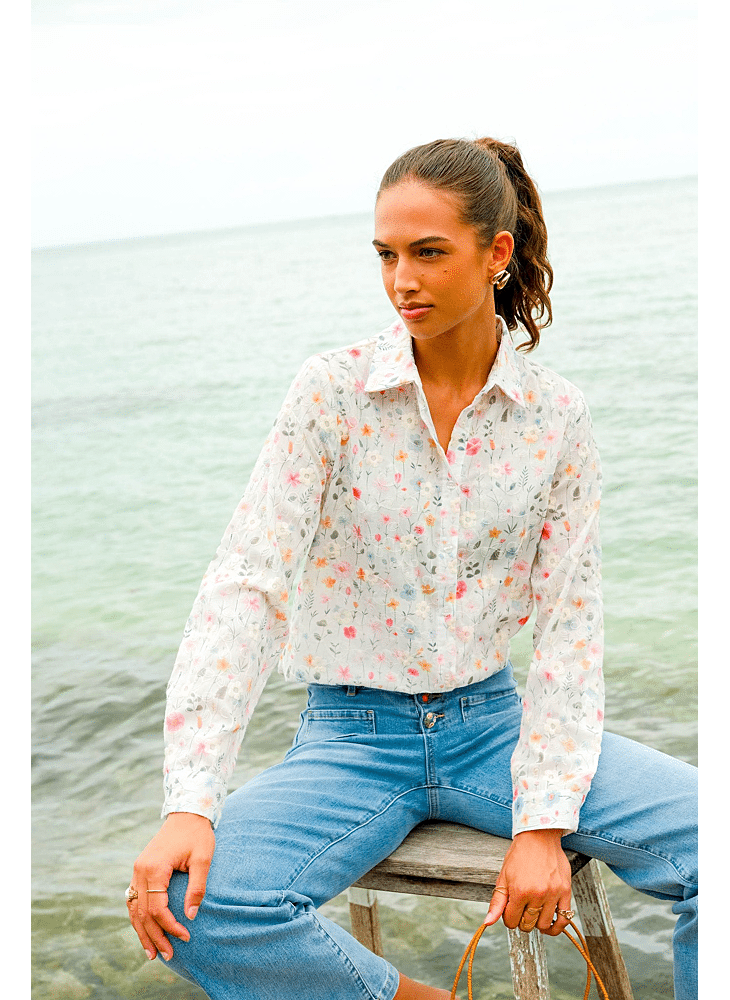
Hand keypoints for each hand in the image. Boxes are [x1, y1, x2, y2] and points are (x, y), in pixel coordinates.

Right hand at [127, 812, 214, 960]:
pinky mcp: (140, 870)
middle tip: (169, 956)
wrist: (187, 814)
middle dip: (155, 937)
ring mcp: (137, 870)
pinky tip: (144, 931)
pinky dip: (138, 918)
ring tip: (152, 954)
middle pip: (143, 913)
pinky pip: (134, 900)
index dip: (170, 926)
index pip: (157, 908)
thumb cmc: (197, 835)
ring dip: (142, 932)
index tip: (186, 936)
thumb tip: (190, 917)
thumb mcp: (203, 859)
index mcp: (154, 867)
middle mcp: (140, 870)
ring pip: (134, 909)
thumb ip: (197, 887)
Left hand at [483, 829, 572, 935]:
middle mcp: (537, 894)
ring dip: (537, 923)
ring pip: (544, 924)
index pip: (511, 921)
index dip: (508, 918)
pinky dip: (558, 927)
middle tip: (521, 910)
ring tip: (534, 913)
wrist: (539, 836)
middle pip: (527, 924)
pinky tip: (550, 923)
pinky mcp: (565, 891)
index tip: (510, 910)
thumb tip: (488, 921)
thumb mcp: (503, 877)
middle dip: (521, 921)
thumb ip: (497, 902)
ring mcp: (553, 893)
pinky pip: (565, 918)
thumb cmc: (520, 854)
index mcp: (519, 891)